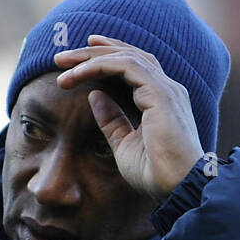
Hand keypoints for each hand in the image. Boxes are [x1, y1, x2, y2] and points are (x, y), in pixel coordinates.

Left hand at [54, 34, 203, 202]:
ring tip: (63, 62)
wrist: (178, 188)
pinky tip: (79, 72)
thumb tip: (94, 95)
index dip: (107, 56)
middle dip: (93, 51)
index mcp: (161, 100)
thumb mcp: (125, 145)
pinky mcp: (160, 93)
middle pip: (129, 55)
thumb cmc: (156, 173)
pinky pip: (125, 67)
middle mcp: (166, 89)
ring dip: (92, 56)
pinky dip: (100, 65)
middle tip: (61, 57)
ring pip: (126, 57)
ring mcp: (165, 89)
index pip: (134, 67)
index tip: (79, 58)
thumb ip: (112, 120)